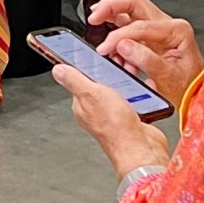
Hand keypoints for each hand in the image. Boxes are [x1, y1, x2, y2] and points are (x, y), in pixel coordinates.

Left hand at [55, 64, 172, 181]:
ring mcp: (116, 113)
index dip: (90, 64)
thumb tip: (57, 70)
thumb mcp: (91, 94)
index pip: (82, 77)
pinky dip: (143, 91)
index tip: (98, 54)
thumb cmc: (115, 127)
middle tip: (121, 62)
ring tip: (134, 73)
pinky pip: (138, 97)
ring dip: (130, 79)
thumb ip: (74, 80)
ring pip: (123, 87)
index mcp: (83, 104)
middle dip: (114, 70)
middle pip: (104, 81)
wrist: (141, 148)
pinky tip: (146, 87)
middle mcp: (98, 109)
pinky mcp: (133, 116)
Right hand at [91, 0, 203, 109]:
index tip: (105, 48)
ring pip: (128, 13)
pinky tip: (116, 57)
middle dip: (110, 7)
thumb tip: (124, 46)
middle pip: (133, 4)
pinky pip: (127, 30)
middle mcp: (167, 25)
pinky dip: (116, 40)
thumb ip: (147, 60)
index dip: (119, 36)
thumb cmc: (188, 88)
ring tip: (105, 46)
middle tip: (94, 16)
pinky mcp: (149, 39)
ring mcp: (157, 30)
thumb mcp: (169, 78)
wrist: (194, 97)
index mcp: (177, 30)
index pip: (140, 25)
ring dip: (111, 24)